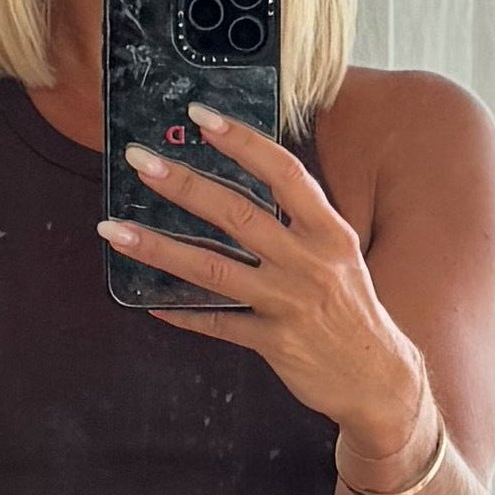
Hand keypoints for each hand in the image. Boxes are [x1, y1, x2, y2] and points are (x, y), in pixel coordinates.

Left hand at [94, 108, 425, 449]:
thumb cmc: (351, 309)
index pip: (283, 172)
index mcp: (328, 231)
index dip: (241, 141)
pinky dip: (182, 312)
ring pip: (213, 268)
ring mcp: (289, 303)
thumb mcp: (338, 254)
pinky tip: (149, 300)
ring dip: (158, 247)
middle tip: (139, 161)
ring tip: (115, 230)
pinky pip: (218, 323)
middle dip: (183, 183)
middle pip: (238, 213)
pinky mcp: (274, 343)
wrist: (379, 379)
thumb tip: (241, 187)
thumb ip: (297, 222)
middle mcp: (309, 262)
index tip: (201, 116)